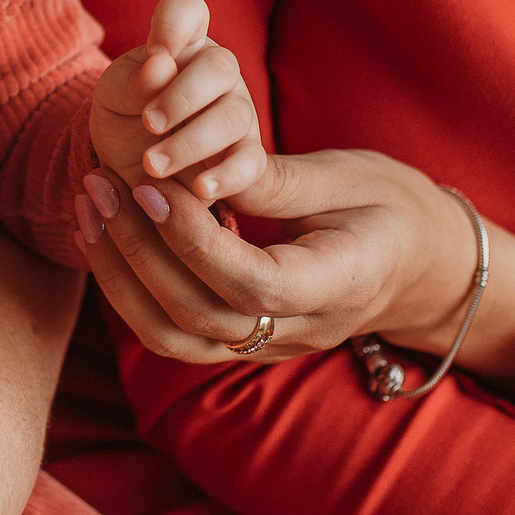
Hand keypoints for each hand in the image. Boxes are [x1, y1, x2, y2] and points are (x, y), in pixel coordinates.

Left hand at [82, 144, 514, 399]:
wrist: (424, 265)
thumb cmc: (391, 205)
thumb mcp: (349, 177)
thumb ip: (277, 180)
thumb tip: (204, 168)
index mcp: (339, 285)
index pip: (251, 284)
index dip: (192, 239)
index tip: (149, 181)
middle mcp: (300, 331)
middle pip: (200, 317)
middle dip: (138, 250)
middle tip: (99, 181)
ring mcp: (269, 346)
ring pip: (175, 339)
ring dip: (119, 275)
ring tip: (89, 203)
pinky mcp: (243, 342)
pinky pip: (174, 333)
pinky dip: (130, 289)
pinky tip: (106, 231)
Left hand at [87, 0, 262, 214]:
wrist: (130, 171)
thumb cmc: (124, 119)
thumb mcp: (113, 97)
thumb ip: (133, 81)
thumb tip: (161, 64)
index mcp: (181, 47)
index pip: (188, 10)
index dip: (175, 23)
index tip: (155, 51)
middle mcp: (217, 74)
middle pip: (221, 66)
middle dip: (182, 97)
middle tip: (147, 123)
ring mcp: (238, 114)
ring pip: (235, 117)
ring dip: (191, 142)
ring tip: (152, 165)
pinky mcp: (246, 157)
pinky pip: (251, 163)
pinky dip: (228, 177)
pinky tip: (201, 189)